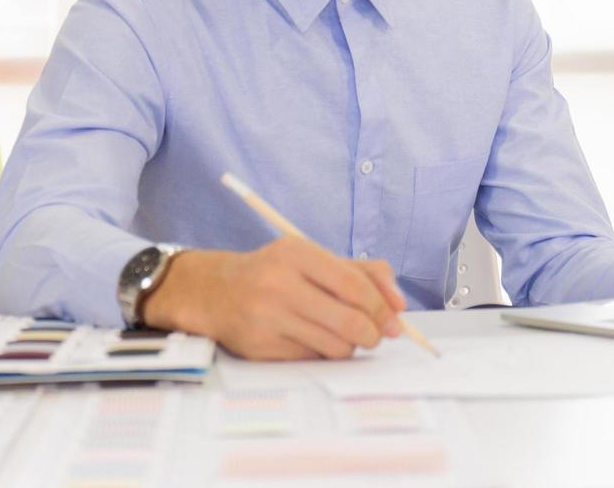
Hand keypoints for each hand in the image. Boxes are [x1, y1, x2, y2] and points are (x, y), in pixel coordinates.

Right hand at [139, 237, 405, 359]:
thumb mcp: (314, 258)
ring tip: (340, 334)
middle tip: (376, 335)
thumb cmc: (275, 273)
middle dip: (372, 334)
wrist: (215, 292)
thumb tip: (398, 304)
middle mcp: (278, 284)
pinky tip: (310, 339)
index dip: (381, 306)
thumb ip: (362, 272)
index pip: (353, 284)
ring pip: (335, 347)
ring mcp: (266, 318)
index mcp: (295, 253)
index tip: (395, 320)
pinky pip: (312, 359)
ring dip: (348, 346)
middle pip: (349, 321)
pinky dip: (321, 353)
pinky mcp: (260, 348)